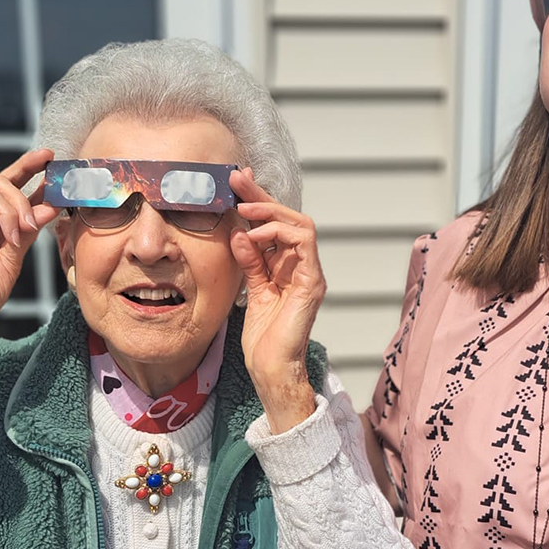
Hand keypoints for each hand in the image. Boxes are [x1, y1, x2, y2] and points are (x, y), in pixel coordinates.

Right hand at [0, 149, 60, 362]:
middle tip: (52, 171)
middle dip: (31, 169)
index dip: (38, 178)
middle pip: (8, 181)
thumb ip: (29, 233)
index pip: (20, 196)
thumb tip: (51, 208)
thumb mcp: (14, 261)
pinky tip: (11, 233)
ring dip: (20, 204)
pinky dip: (5, 212)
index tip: (56, 163)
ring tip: (27, 227)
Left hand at [229, 168, 325, 432]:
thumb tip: (238, 233)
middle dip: (261, 196)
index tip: (236, 182)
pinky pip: (304, 243)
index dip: (257, 201)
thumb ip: (248, 261)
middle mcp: (302, 265)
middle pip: (288, 218)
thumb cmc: (262, 337)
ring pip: (300, 223)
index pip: (274, 225)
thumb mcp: (250, 288)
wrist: (271, 368)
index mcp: (286, 266)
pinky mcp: (312, 282)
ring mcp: (309, 273)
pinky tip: (254, 235)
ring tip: (243, 210)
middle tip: (236, 180)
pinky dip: (279, 233)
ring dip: (270, 212)